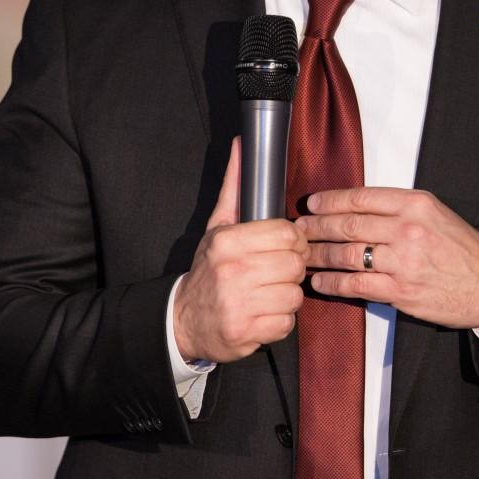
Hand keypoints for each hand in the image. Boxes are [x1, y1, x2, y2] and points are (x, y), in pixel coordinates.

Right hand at [173, 138, 307, 362]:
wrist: (183, 320)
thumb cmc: (208, 269)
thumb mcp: (217, 226)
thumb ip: (234, 187)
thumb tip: (242, 144)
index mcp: (228, 241)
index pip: (288, 234)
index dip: (295, 240)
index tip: (289, 245)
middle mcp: (233, 271)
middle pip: (295, 264)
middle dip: (293, 267)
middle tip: (280, 269)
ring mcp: (239, 304)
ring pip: (295, 294)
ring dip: (288, 294)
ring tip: (270, 290)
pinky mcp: (246, 334)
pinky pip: (287, 322)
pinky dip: (281, 319)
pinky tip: (264, 311)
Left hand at [299, 187, 478, 330]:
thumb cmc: (463, 248)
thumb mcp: (435, 212)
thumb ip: (398, 208)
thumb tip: (355, 207)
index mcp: (415, 205)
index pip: (361, 198)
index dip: (331, 201)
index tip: (313, 204)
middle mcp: (408, 230)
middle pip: (349, 225)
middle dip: (317, 227)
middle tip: (298, 229)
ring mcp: (404, 262)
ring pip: (348, 256)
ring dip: (319, 255)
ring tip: (302, 256)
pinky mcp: (401, 292)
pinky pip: (357, 286)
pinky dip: (333, 284)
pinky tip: (320, 282)